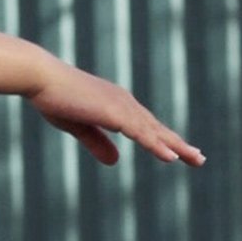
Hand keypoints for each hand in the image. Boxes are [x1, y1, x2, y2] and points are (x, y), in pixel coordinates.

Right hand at [26, 61, 205, 167]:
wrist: (42, 78)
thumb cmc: (54, 98)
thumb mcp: (78, 126)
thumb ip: (97, 143)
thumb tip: (116, 162)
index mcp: (117, 106)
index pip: (146, 126)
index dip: (163, 140)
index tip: (179, 151)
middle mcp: (125, 104)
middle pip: (157, 128)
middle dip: (178, 144)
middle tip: (199, 158)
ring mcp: (122, 107)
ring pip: (154, 132)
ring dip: (175, 147)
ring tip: (194, 159)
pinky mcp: (115, 113)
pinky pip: (141, 133)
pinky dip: (156, 145)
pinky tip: (171, 157)